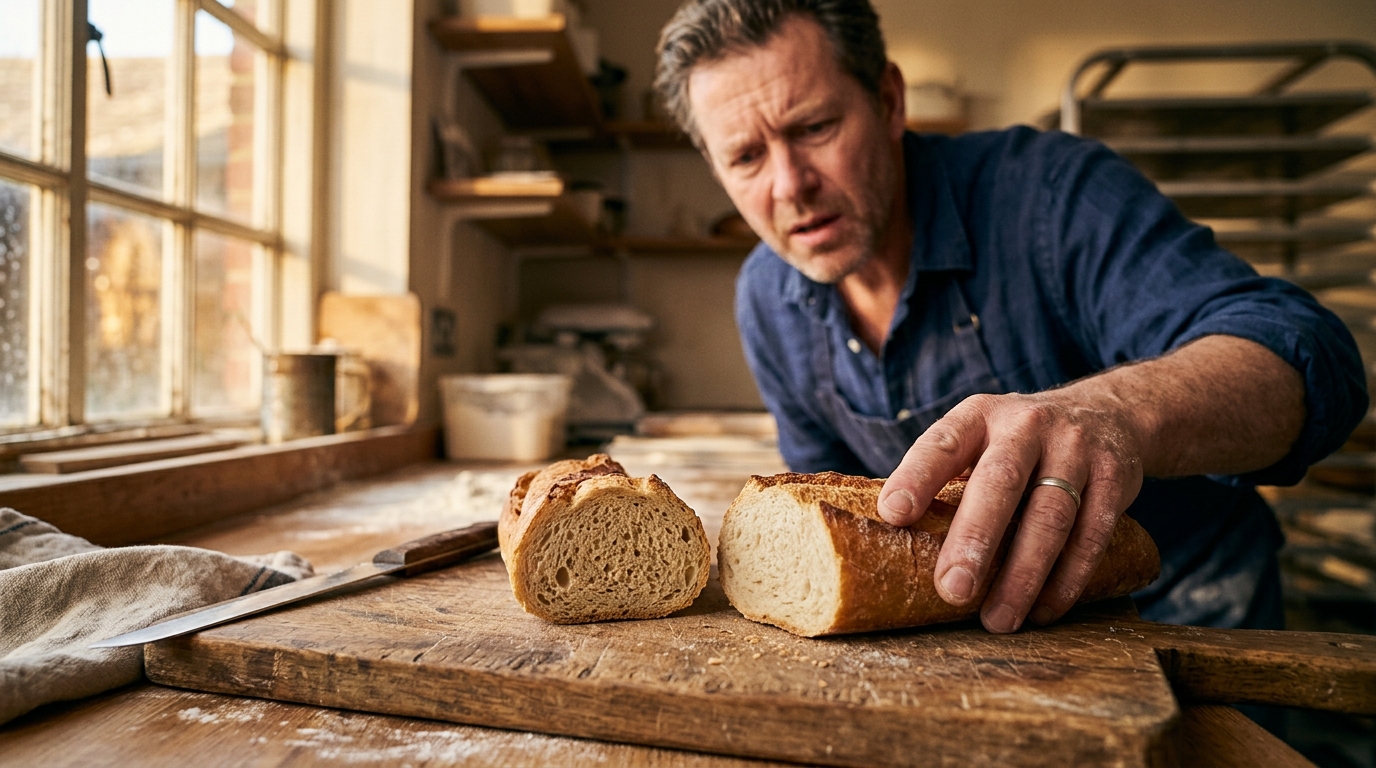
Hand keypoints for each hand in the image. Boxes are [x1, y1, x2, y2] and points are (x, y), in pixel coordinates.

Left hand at [877, 389, 1144, 633]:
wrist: (1106, 414)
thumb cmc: (1017, 444)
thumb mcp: (980, 439)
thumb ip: (946, 479)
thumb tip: (893, 544)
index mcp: (979, 416)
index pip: (941, 443)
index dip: (916, 477)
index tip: (892, 514)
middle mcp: (1026, 425)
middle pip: (999, 483)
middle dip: (975, 539)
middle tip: (952, 591)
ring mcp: (1074, 448)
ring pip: (1050, 516)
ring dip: (1023, 575)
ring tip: (998, 620)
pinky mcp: (1114, 477)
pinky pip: (1092, 534)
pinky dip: (1068, 578)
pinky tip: (1045, 610)